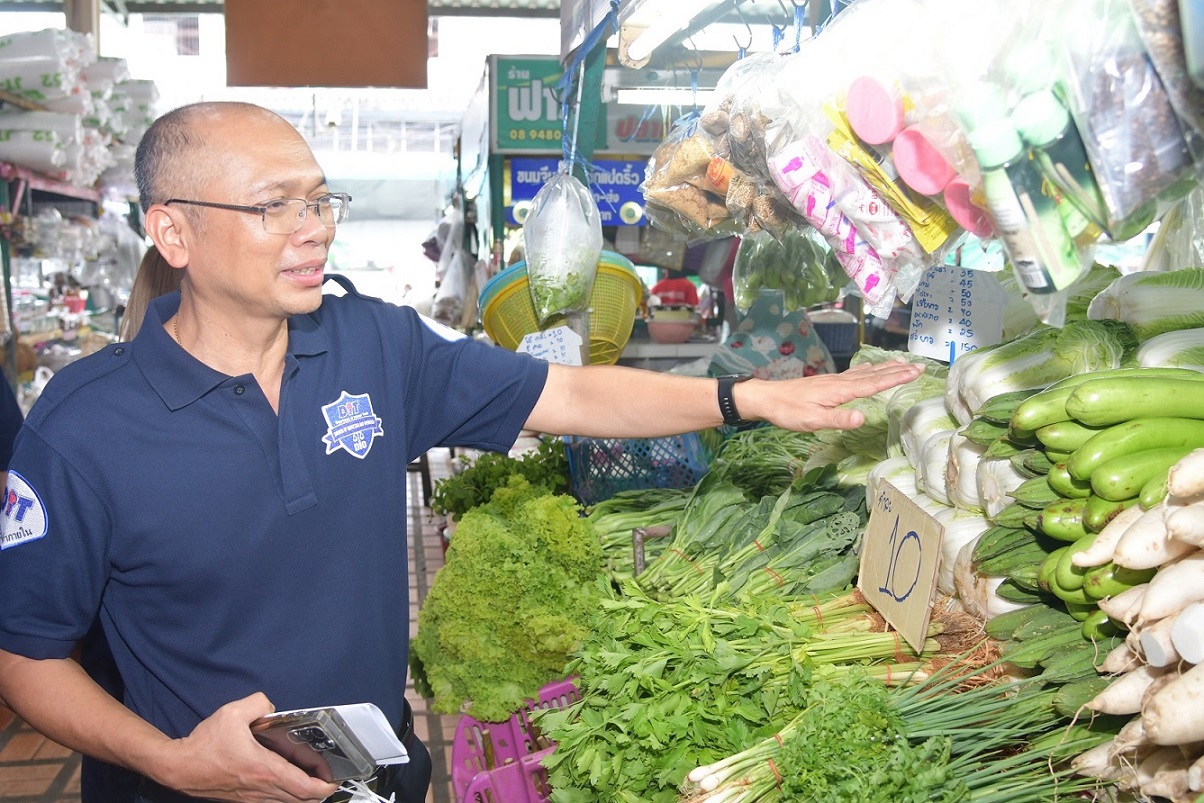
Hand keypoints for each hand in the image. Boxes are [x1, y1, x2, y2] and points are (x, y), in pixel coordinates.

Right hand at [151, 693, 338, 802]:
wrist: (178, 767)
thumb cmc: (204, 744)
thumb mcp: (233, 713)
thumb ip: (258, 702)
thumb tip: (270, 705)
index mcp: (265, 769)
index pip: (303, 787)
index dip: (324, 786)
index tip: (335, 780)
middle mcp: (261, 788)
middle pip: (299, 800)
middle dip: (318, 793)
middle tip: (329, 781)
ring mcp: (251, 797)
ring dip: (302, 797)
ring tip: (313, 783)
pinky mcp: (242, 800)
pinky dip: (285, 798)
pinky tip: (287, 787)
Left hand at [747, 359, 925, 431]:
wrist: (767, 398)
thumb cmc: (788, 411)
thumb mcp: (813, 421)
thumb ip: (839, 419)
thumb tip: (863, 417)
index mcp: (840, 391)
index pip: (874, 383)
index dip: (896, 378)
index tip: (915, 371)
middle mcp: (840, 382)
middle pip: (873, 374)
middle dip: (897, 370)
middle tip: (919, 365)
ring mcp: (834, 381)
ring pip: (865, 372)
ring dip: (885, 368)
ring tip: (901, 362)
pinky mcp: (827, 383)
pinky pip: (854, 373)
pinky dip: (868, 369)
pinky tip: (869, 368)